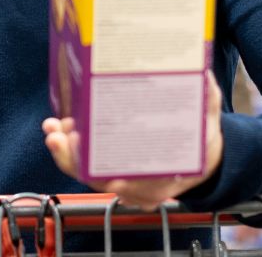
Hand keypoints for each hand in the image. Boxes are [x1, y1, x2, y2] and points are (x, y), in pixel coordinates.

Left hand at [42, 72, 223, 208]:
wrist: (199, 156)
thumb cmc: (200, 141)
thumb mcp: (208, 121)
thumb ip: (206, 98)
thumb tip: (202, 75)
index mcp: (165, 177)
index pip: (138, 186)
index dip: (121, 182)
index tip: (111, 178)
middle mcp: (139, 184)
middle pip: (101, 179)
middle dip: (75, 161)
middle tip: (59, 137)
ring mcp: (122, 178)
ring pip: (88, 172)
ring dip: (66, 152)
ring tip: (54, 128)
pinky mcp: (110, 167)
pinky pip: (85, 164)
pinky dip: (70, 148)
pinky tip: (61, 128)